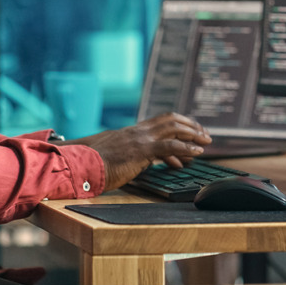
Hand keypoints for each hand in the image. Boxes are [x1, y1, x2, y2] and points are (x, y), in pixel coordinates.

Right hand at [67, 112, 211, 191]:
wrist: (79, 165)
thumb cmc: (91, 165)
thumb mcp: (113, 157)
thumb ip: (127, 156)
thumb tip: (140, 162)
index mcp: (131, 132)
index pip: (160, 121)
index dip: (178, 124)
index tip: (190, 131)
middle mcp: (137, 131)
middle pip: (170, 119)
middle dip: (190, 125)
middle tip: (204, 134)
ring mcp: (139, 139)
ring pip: (173, 128)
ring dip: (193, 134)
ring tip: (206, 142)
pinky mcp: (140, 150)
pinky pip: (170, 146)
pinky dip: (186, 148)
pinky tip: (197, 153)